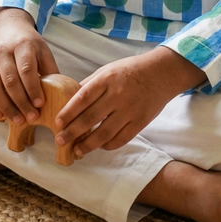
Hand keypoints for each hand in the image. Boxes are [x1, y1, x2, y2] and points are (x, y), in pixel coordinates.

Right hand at [0, 7, 58, 123]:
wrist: (6, 26)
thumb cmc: (28, 43)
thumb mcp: (43, 50)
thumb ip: (50, 70)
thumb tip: (60, 94)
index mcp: (22, 45)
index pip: (26, 69)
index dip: (33, 88)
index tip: (40, 104)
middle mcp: (3, 52)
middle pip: (10, 81)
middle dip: (21, 102)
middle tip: (31, 117)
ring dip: (5, 107)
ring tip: (17, 120)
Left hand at [54, 46, 202, 157]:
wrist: (162, 72)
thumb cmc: (131, 70)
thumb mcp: (109, 70)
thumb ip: (91, 84)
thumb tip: (70, 100)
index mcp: (107, 79)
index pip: (83, 97)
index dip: (69, 112)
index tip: (57, 123)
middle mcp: (117, 94)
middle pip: (91, 118)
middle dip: (73, 132)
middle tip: (60, 141)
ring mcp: (130, 110)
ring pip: (105, 133)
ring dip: (88, 144)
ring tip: (77, 151)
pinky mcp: (140, 122)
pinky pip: (121, 139)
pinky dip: (107, 145)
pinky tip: (99, 146)